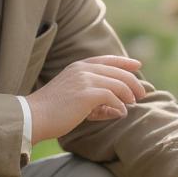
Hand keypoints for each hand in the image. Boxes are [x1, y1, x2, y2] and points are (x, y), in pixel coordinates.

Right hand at [26, 55, 149, 143]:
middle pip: (117, 71)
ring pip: (117, 83)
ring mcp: (84, 80)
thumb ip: (97, 103)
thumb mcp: (76, 100)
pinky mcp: (86, 94)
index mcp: (78, 66)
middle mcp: (83, 69)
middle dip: (133, 81)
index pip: (107, 60)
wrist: (34, 116)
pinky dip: (119, 105)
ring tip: (133, 103)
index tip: (138, 65)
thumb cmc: (53, 112)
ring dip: (129, 94)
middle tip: (142, 93)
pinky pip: (111, 97)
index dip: (125, 61)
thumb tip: (121, 110)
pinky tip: (121, 112)